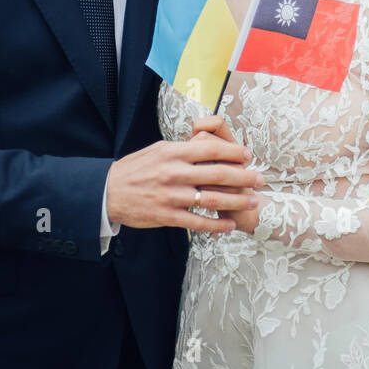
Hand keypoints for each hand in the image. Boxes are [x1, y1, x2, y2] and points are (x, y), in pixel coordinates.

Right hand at [105, 116, 261, 233]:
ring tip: (252, 201)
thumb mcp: (158, 150)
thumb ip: (182, 148)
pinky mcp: (167, 216)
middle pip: (218, 174)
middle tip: (261, 179)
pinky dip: (217, 225)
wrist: (108, 192)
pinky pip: (198, 222)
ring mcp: (172, 196)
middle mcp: (175, 173)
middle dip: (244, 177)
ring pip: (212, 199)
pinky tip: (230, 225)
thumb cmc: (135, 169)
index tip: (248, 155)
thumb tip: (206, 143)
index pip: (211, 148)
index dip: (233, 152)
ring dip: (236, 201)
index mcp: (173, 153)